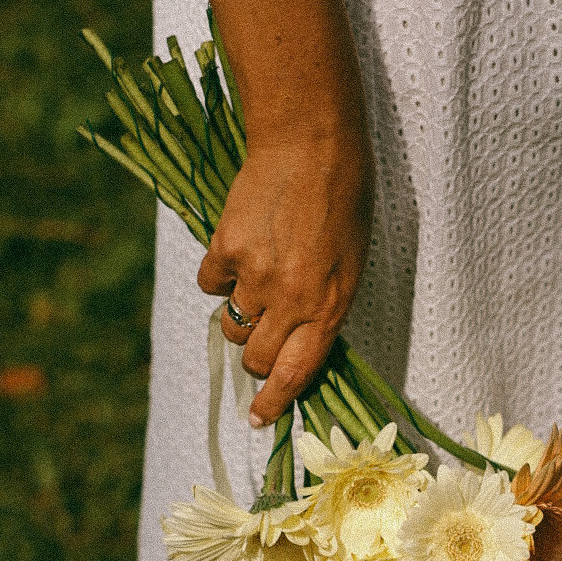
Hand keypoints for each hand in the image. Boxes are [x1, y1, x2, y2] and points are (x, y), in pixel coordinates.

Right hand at [197, 125, 374, 425]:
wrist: (311, 141)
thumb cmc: (343, 202)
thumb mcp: (350, 267)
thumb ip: (325, 310)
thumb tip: (296, 347)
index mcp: (329, 309)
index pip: (296, 374)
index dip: (274, 402)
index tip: (259, 419)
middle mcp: (291, 300)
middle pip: (257, 359)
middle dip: (258, 358)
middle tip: (264, 336)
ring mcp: (255, 275)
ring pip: (233, 327)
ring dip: (241, 317)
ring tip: (257, 283)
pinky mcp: (226, 247)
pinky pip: (210, 283)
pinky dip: (219, 275)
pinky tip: (238, 250)